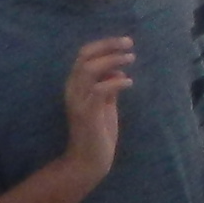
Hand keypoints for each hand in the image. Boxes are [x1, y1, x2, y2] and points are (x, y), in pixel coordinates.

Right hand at [60, 30, 136, 174]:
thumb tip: (117, 70)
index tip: (124, 42)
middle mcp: (72, 90)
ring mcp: (77, 101)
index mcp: (75, 85)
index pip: (84, 55)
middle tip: (129, 44)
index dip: (104, 44)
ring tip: (131, 58)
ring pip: (89, 69)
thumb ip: (108, 86)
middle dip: (108, 46)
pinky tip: (129, 82)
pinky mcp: (87, 114)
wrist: (88, 160)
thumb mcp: (104, 104)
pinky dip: (115, 82)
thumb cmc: (97, 132)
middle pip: (85, 57)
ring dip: (112, 60)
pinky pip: (99, 90)